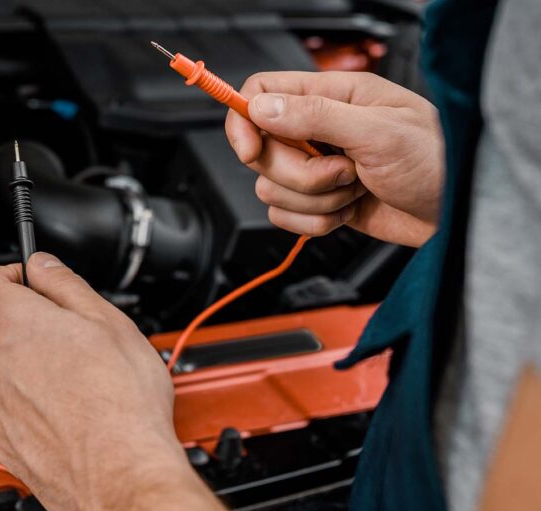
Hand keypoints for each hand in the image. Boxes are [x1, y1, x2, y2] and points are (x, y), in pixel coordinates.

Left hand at [0, 253, 222, 510]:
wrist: (119, 474)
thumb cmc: (119, 403)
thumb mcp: (107, 321)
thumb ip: (64, 284)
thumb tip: (43, 265)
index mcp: (12, 324)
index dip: (5, 276)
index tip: (31, 284)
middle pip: (1, 330)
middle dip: (35, 329)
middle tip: (80, 339)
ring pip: (9, 372)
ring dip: (37, 370)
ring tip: (85, 383)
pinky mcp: (3, 441)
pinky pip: (15, 410)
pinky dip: (38, 407)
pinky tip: (75, 414)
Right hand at [225, 71, 443, 246]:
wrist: (459, 215)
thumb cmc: (437, 162)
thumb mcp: (379, 132)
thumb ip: (317, 116)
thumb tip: (263, 107)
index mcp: (333, 95)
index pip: (262, 93)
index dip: (244, 121)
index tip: (249, 149)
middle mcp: (319, 129)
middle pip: (262, 150)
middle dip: (297, 173)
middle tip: (340, 171)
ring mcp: (317, 167)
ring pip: (271, 187)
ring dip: (314, 199)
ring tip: (356, 190)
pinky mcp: (319, 202)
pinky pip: (286, 216)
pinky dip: (316, 222)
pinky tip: (350, 211)